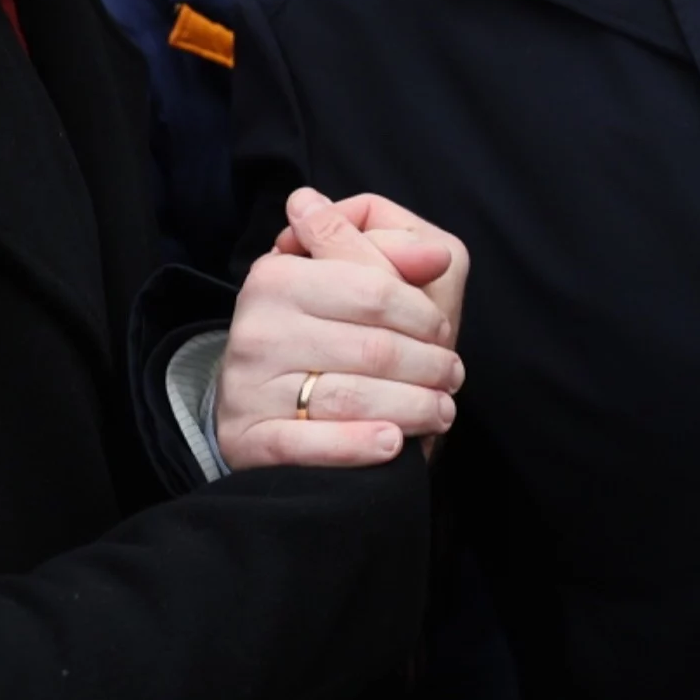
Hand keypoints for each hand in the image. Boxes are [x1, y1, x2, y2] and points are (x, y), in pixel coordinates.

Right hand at [215, 188, 464, 470]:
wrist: (259, 402)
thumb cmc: (323, 331)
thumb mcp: (351, 278)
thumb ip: (393, 254)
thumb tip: (438, 254)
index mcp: (279, 275)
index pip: (374, 290)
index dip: (423, 314)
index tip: (443, 330)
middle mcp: (258, 327)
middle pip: (371, 348)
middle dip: (427, 365)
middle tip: (452, 375)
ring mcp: (248, 385)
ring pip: (349, 397)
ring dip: (411, 408)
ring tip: (440, 411)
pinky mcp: (247, 437)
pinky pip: (306, 445)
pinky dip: (355, 445)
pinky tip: (392, 443)